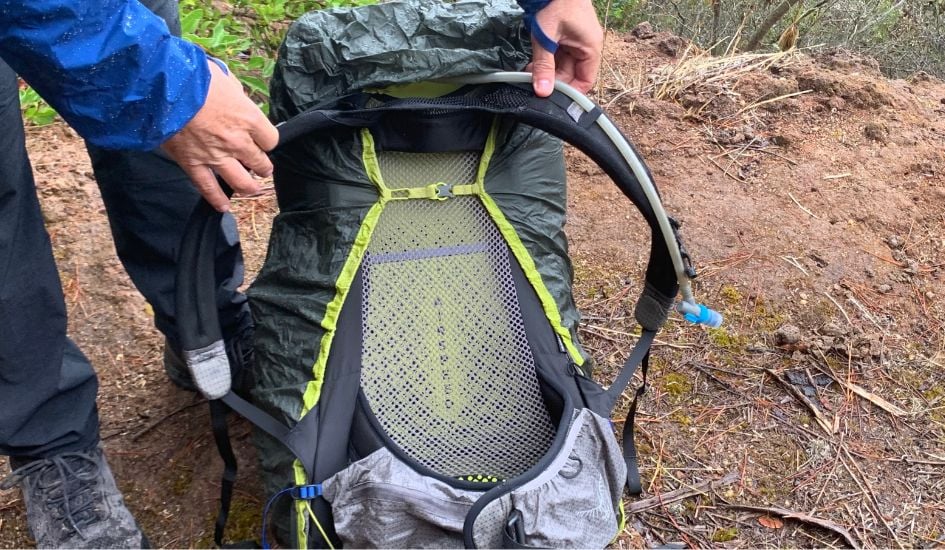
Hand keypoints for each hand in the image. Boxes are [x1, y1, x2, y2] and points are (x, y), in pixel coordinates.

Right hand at [161, 60, 278, 211]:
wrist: (161, 87)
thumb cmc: (194, 76)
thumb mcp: (224, 77)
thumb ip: (236, 94)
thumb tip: (239, 100)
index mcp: (248, 118)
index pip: (271, 140)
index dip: (267, 141)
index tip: (263, 140)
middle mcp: (237, 141)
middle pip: (261, 163)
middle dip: (262, 166)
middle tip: (260, 166)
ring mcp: (216, 156)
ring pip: (242, 182)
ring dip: (250, 186)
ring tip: (252, 187)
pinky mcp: (193, 164)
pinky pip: (208, 189)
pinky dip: (217, 200)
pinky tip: (224, 206)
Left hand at [526, 0, 603, 96]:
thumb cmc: (555, 4)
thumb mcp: (546, 38)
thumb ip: (544, 66)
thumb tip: (542, 92)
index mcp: (591, 48)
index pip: (585, 81)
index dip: (570, 93)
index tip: (552, 99)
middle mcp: (586, 47)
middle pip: (572, 75)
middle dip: (553, 81)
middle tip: (533, 87)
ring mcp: (576, 41)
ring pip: (562, 66)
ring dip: (547, 72)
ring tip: (529, 75)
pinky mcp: (566, 36)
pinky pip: (558, 55)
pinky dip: (546, 61)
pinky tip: (531, 65)